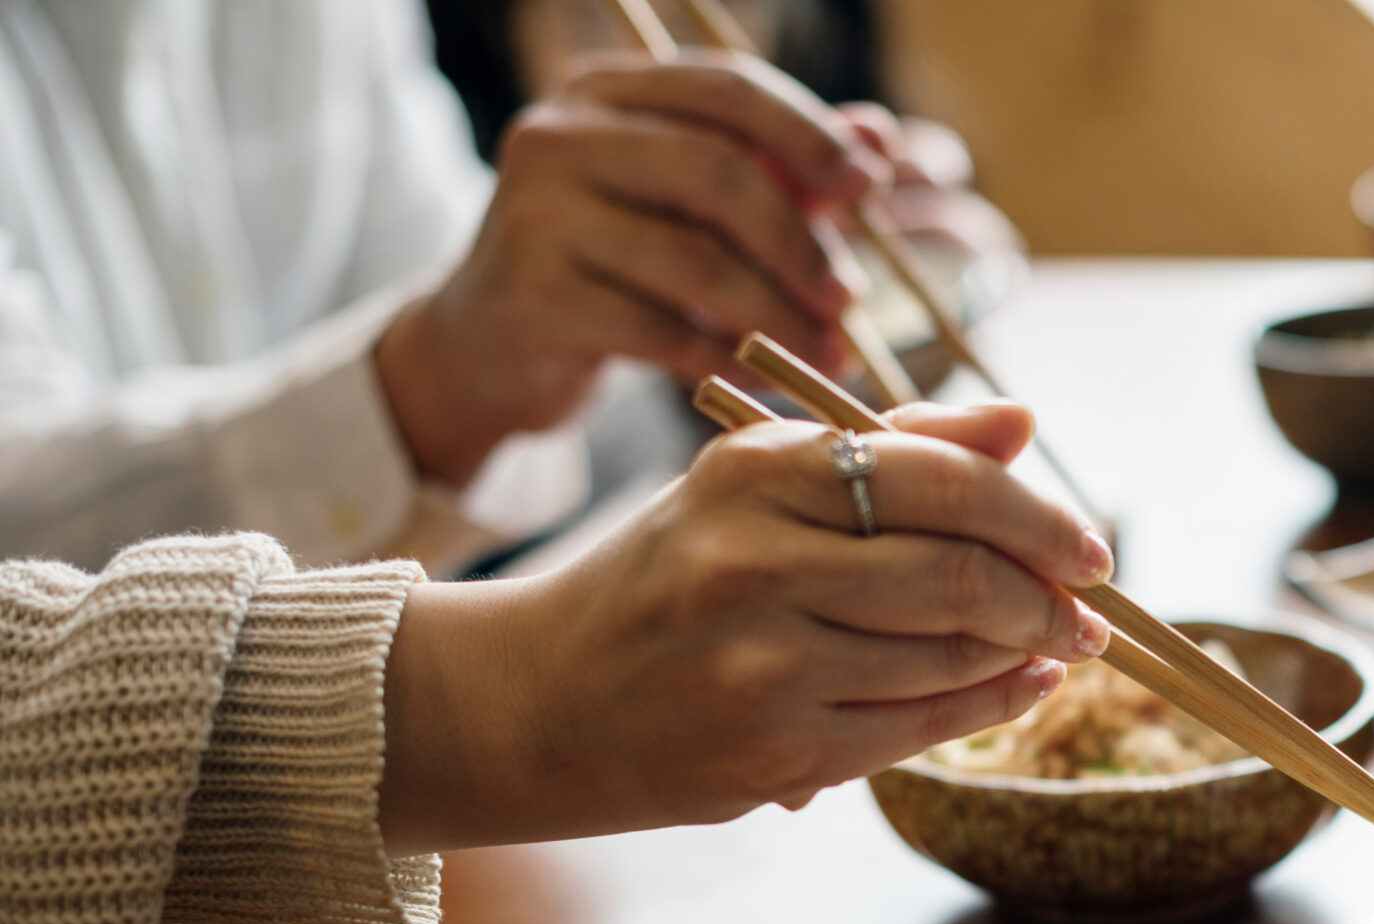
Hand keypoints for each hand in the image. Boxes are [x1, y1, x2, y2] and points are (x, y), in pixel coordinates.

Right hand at [376, 52, 890, 485]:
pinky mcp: (535, 297)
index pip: (727, 89)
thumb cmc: (610, 265)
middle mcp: (559, 136)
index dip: (809, 135)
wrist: (487, 346)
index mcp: (604, 92)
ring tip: (827, 353)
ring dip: (776, 315)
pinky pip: (660, 330)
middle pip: (717, 173)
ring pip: (694, 261)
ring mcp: (537, 215)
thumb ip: (780, 164)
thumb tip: (882, 138)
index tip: (870, 187)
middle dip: (800, 241)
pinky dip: (725, 358)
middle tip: (850, 298)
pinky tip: (763, 378)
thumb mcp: (690, 204)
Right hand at [378, 402, 1112, 852]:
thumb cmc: (669, 580)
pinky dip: (991, 705)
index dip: (1039, 516)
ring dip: (1029, 654)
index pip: (940, 482)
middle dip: (1050, 597)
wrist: (539, 699)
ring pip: (950, 658)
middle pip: (962, 574)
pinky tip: (1021, 686)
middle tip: (1091, 607)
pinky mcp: (775, 753)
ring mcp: (764, 667)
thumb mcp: (757, 486)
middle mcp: (754, 564)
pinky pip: (920, 728)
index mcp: (754, 473)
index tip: (1090, 544)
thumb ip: (895, 448)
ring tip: (1058, 645)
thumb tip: (1023, 421)